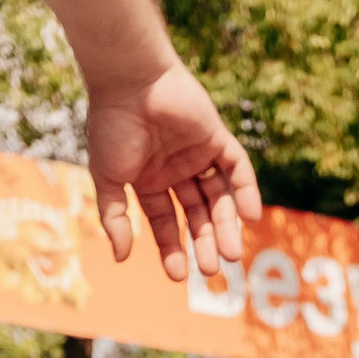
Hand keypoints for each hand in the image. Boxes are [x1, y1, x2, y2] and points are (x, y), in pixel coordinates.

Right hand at [86, 61, 263, 280]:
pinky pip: (237, 168)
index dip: (172, 248)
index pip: (166, 222)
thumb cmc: (112, 127)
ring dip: (226, 225)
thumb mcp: (108, 179)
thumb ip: (115, 218)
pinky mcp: (217, 137)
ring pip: (219, 197)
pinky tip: (250, 216)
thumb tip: (121, 258)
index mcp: (148, 181)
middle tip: (213, 270)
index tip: (180, 275)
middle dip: (204, 242)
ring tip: (229, 254)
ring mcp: (198, 154)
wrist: (130, 82)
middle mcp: (175, 170)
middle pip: (197, 214)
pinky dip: (245, 191)